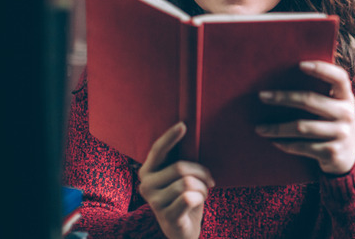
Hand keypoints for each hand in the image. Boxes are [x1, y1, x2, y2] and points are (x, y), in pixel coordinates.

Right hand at [138, 122, 214, 238]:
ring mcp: (154, 202)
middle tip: (209, 180)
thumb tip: (188, 132)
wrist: (182, 229)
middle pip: (180, 167)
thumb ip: (180, 160)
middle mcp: (146, 185)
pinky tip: (197, 203)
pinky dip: (200, 198)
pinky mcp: (166, 216)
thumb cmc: (183, 197)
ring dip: (202, 188)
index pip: (158, 150)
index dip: (170, 137)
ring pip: (188, 183)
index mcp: (148, 171)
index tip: (183, 125)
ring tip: (201, 194)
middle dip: (201, 172)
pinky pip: (189, 198)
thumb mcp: (180, 177)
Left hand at [255, 61, 354, 174]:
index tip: (300, 65)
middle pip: (310, 100)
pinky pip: (302, 147)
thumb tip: (283, 79)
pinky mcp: (332, 152)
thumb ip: (321, 95)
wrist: (349, 158)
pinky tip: (274, 142)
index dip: (322, 69)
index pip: (339, 77)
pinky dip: (285, 144)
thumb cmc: (333, 125)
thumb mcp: (334, 108)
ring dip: (277, 128)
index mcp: (346, 97)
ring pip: (301, 127)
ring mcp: (341, 134)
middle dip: (282, 98)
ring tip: (260, 128)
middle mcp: (346, 113)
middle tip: (262, 96)